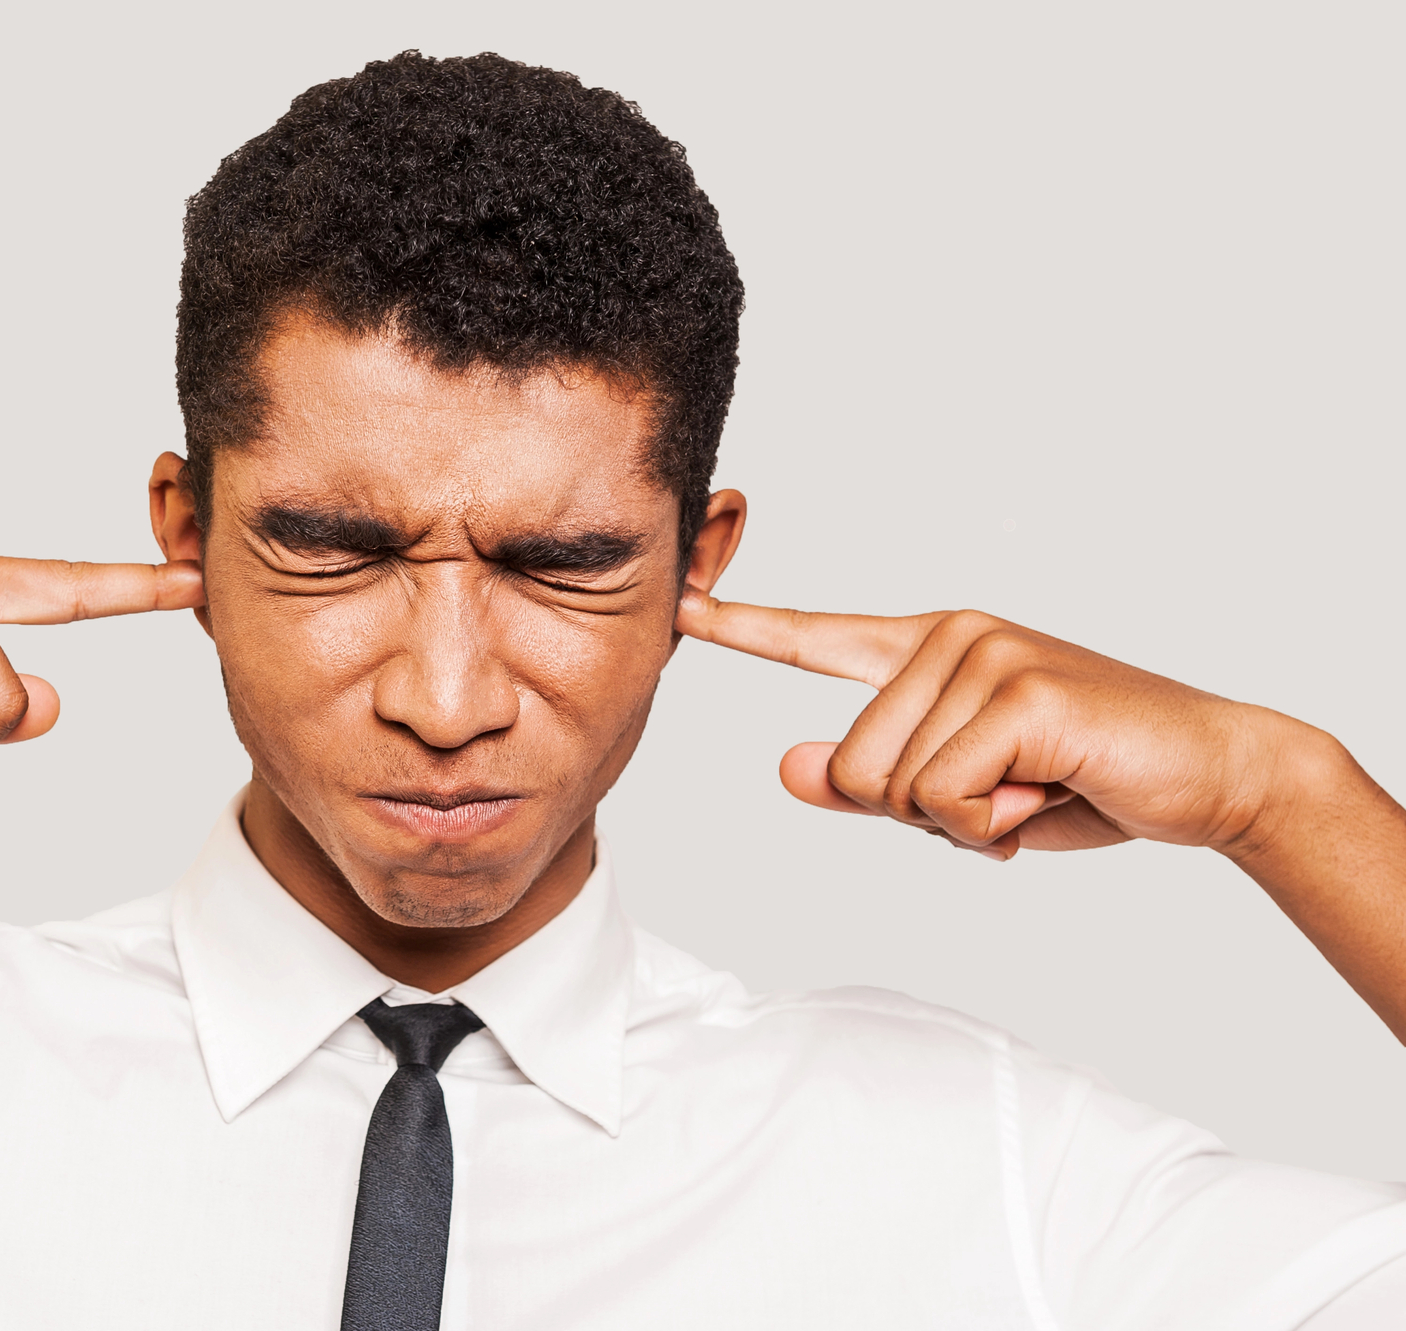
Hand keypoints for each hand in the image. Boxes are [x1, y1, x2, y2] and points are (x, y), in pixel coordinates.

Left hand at [673, 596, 1307, 861]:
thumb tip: (790, 767)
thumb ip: (875, 783)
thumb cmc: (1080, 779)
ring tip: (1033, 788)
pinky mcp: (1019, 690)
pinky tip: (1047, 792)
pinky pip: (944, 796)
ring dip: (966, 823)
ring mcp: (984, 656)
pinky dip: (992, 826)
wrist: (1209, 773)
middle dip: (922, 816)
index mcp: (928, 652)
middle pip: (851, 768)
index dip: (744, 627)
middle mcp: (949, 638)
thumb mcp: (963, 793)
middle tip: (1004, 796)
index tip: (680, 603)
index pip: (818, 638)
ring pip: (893, 788)